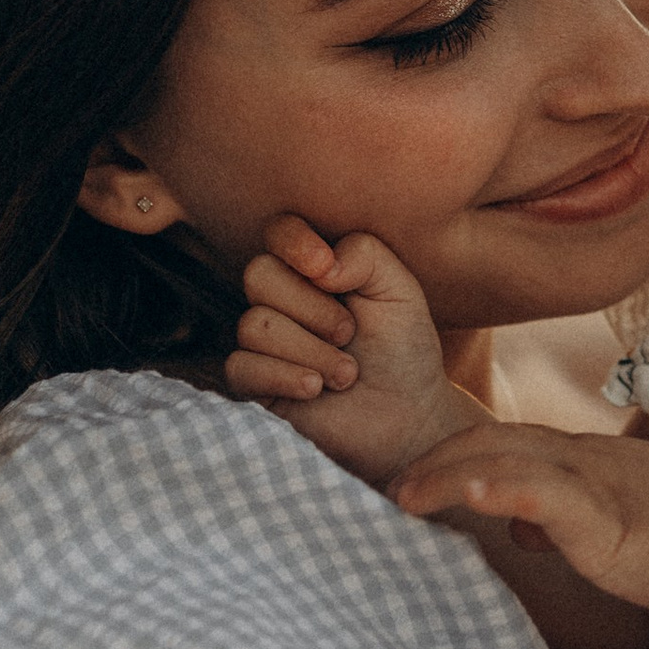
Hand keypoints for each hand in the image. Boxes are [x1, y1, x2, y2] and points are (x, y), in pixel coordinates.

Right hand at [224, 217, 475, 486]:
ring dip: (311, 352)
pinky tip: (317, 390)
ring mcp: (264, 341)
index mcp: (313, 267)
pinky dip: (284, 377)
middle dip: (312, 308)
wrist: (407, 417)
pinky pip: (241, 367)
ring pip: (254, 325)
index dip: (294, 243)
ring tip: (346, 374)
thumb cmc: (403, 349)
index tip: (325, 269)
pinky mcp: (254, 383)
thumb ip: (365, 254)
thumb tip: (320, 265)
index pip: (279, 231)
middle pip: (259, 275)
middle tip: (349, 334)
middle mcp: (282, 298)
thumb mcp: (400, 290)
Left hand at [390, 423, 648, 622]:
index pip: (507, 440)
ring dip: (449, 474)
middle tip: (388, 488)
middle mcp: (587, 459)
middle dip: (436, 461)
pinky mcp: (613, 523)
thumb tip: (518, 529)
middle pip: (494, 439)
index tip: (411, 481)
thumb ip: (565, 521)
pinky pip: (549, 496)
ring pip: (510, 459)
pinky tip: (471, 494)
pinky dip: (503, 489)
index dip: (454, 454)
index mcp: (589, 459)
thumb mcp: (620, 525)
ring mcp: (600, 485)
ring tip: (403, 496)